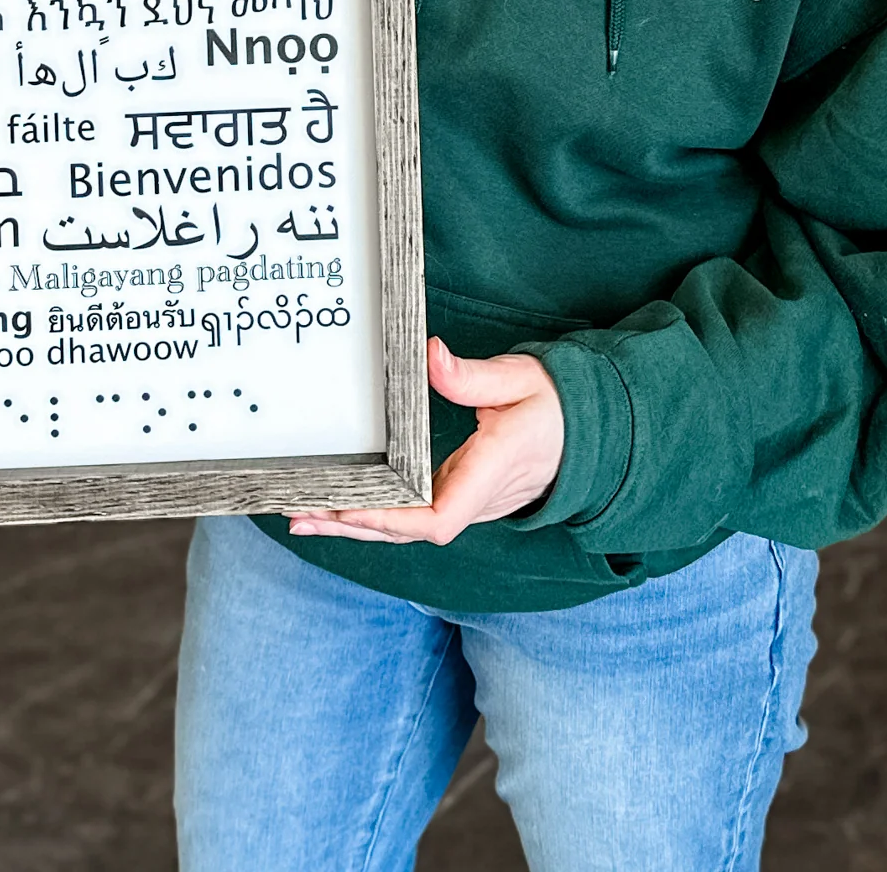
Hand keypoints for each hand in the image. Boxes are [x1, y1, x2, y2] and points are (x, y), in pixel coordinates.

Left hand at [288, 338, 563, 546]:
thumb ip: (472, 375)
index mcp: (493, 472)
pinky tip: (340, 508)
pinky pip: (412, 514)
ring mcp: (468, 502)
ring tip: (304, 516)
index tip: (347, 508)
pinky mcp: (461, 495)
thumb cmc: (553, 403)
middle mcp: (477, 498)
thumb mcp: (520, 378)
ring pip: (406, 526)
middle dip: (352, 524)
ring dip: (355, 523)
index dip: (390, 519)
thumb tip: (430, 356)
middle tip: (300, 513)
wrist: (586, 432)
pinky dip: (374, 513)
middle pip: (407, 529)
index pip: (438, 517)